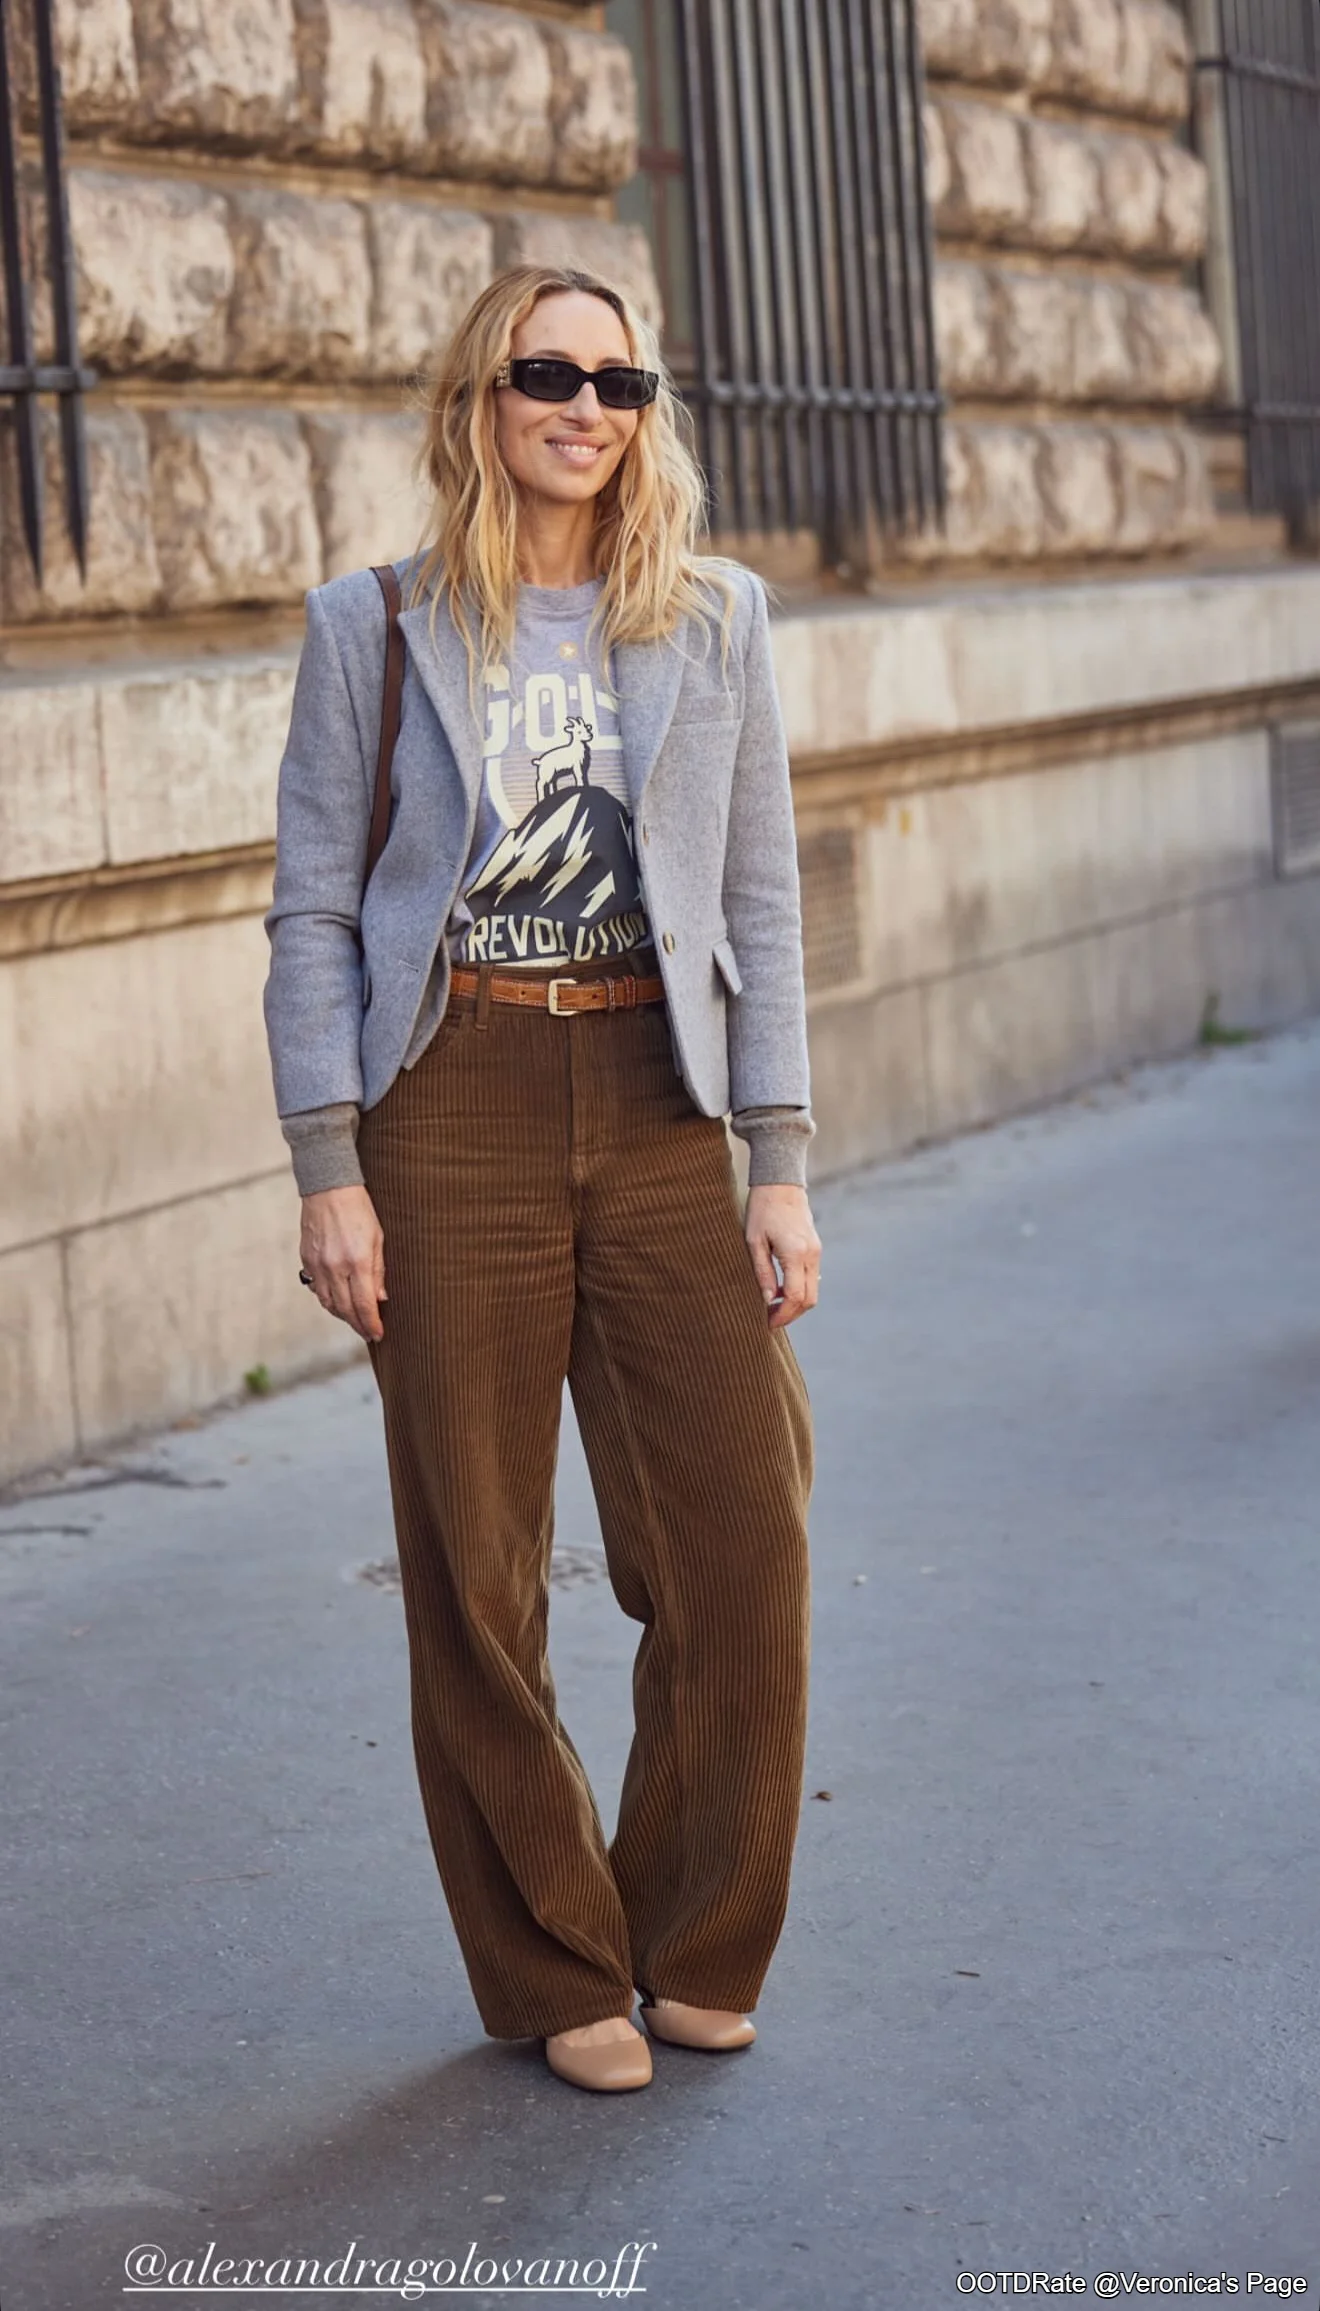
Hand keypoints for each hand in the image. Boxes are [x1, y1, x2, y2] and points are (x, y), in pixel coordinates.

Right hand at [299, 1184, 387, 1342]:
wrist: (329, 1188)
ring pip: (328, 1303)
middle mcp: (335, 1267)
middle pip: (345, 1309)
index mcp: (357, 1262)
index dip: (371, 1323)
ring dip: (342, 1315)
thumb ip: (378, 1271)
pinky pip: (317, 1289)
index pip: (364, 1304)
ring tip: (354, 1320)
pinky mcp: (306, 1259)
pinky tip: (338, 1302)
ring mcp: (318, 1265)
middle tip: (367, 1333)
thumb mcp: (378, 1238)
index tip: (377, 1334)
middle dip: (357, 1325)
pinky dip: (328, 1300)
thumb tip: (380, 1298)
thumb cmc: (359, 1209)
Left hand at [743, 1184, 820, 1328]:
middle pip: (809, 1299)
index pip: (794, 1297)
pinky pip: (812, 1278)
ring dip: (795, 1303)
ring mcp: (816, 1252)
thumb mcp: (754, 1241)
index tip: (767, 1323)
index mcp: (795, 1253)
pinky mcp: (816, 1248)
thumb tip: (767, 1300)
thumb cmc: (762, 1210)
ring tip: (771, 1306)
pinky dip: (799, 1289)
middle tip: (769, 1320)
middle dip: (791, 1314)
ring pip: (813, 1290)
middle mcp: (811, 1255)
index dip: (782, 1315)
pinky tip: (779, 1288)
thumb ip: (762, 1272)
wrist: (781, 1183)